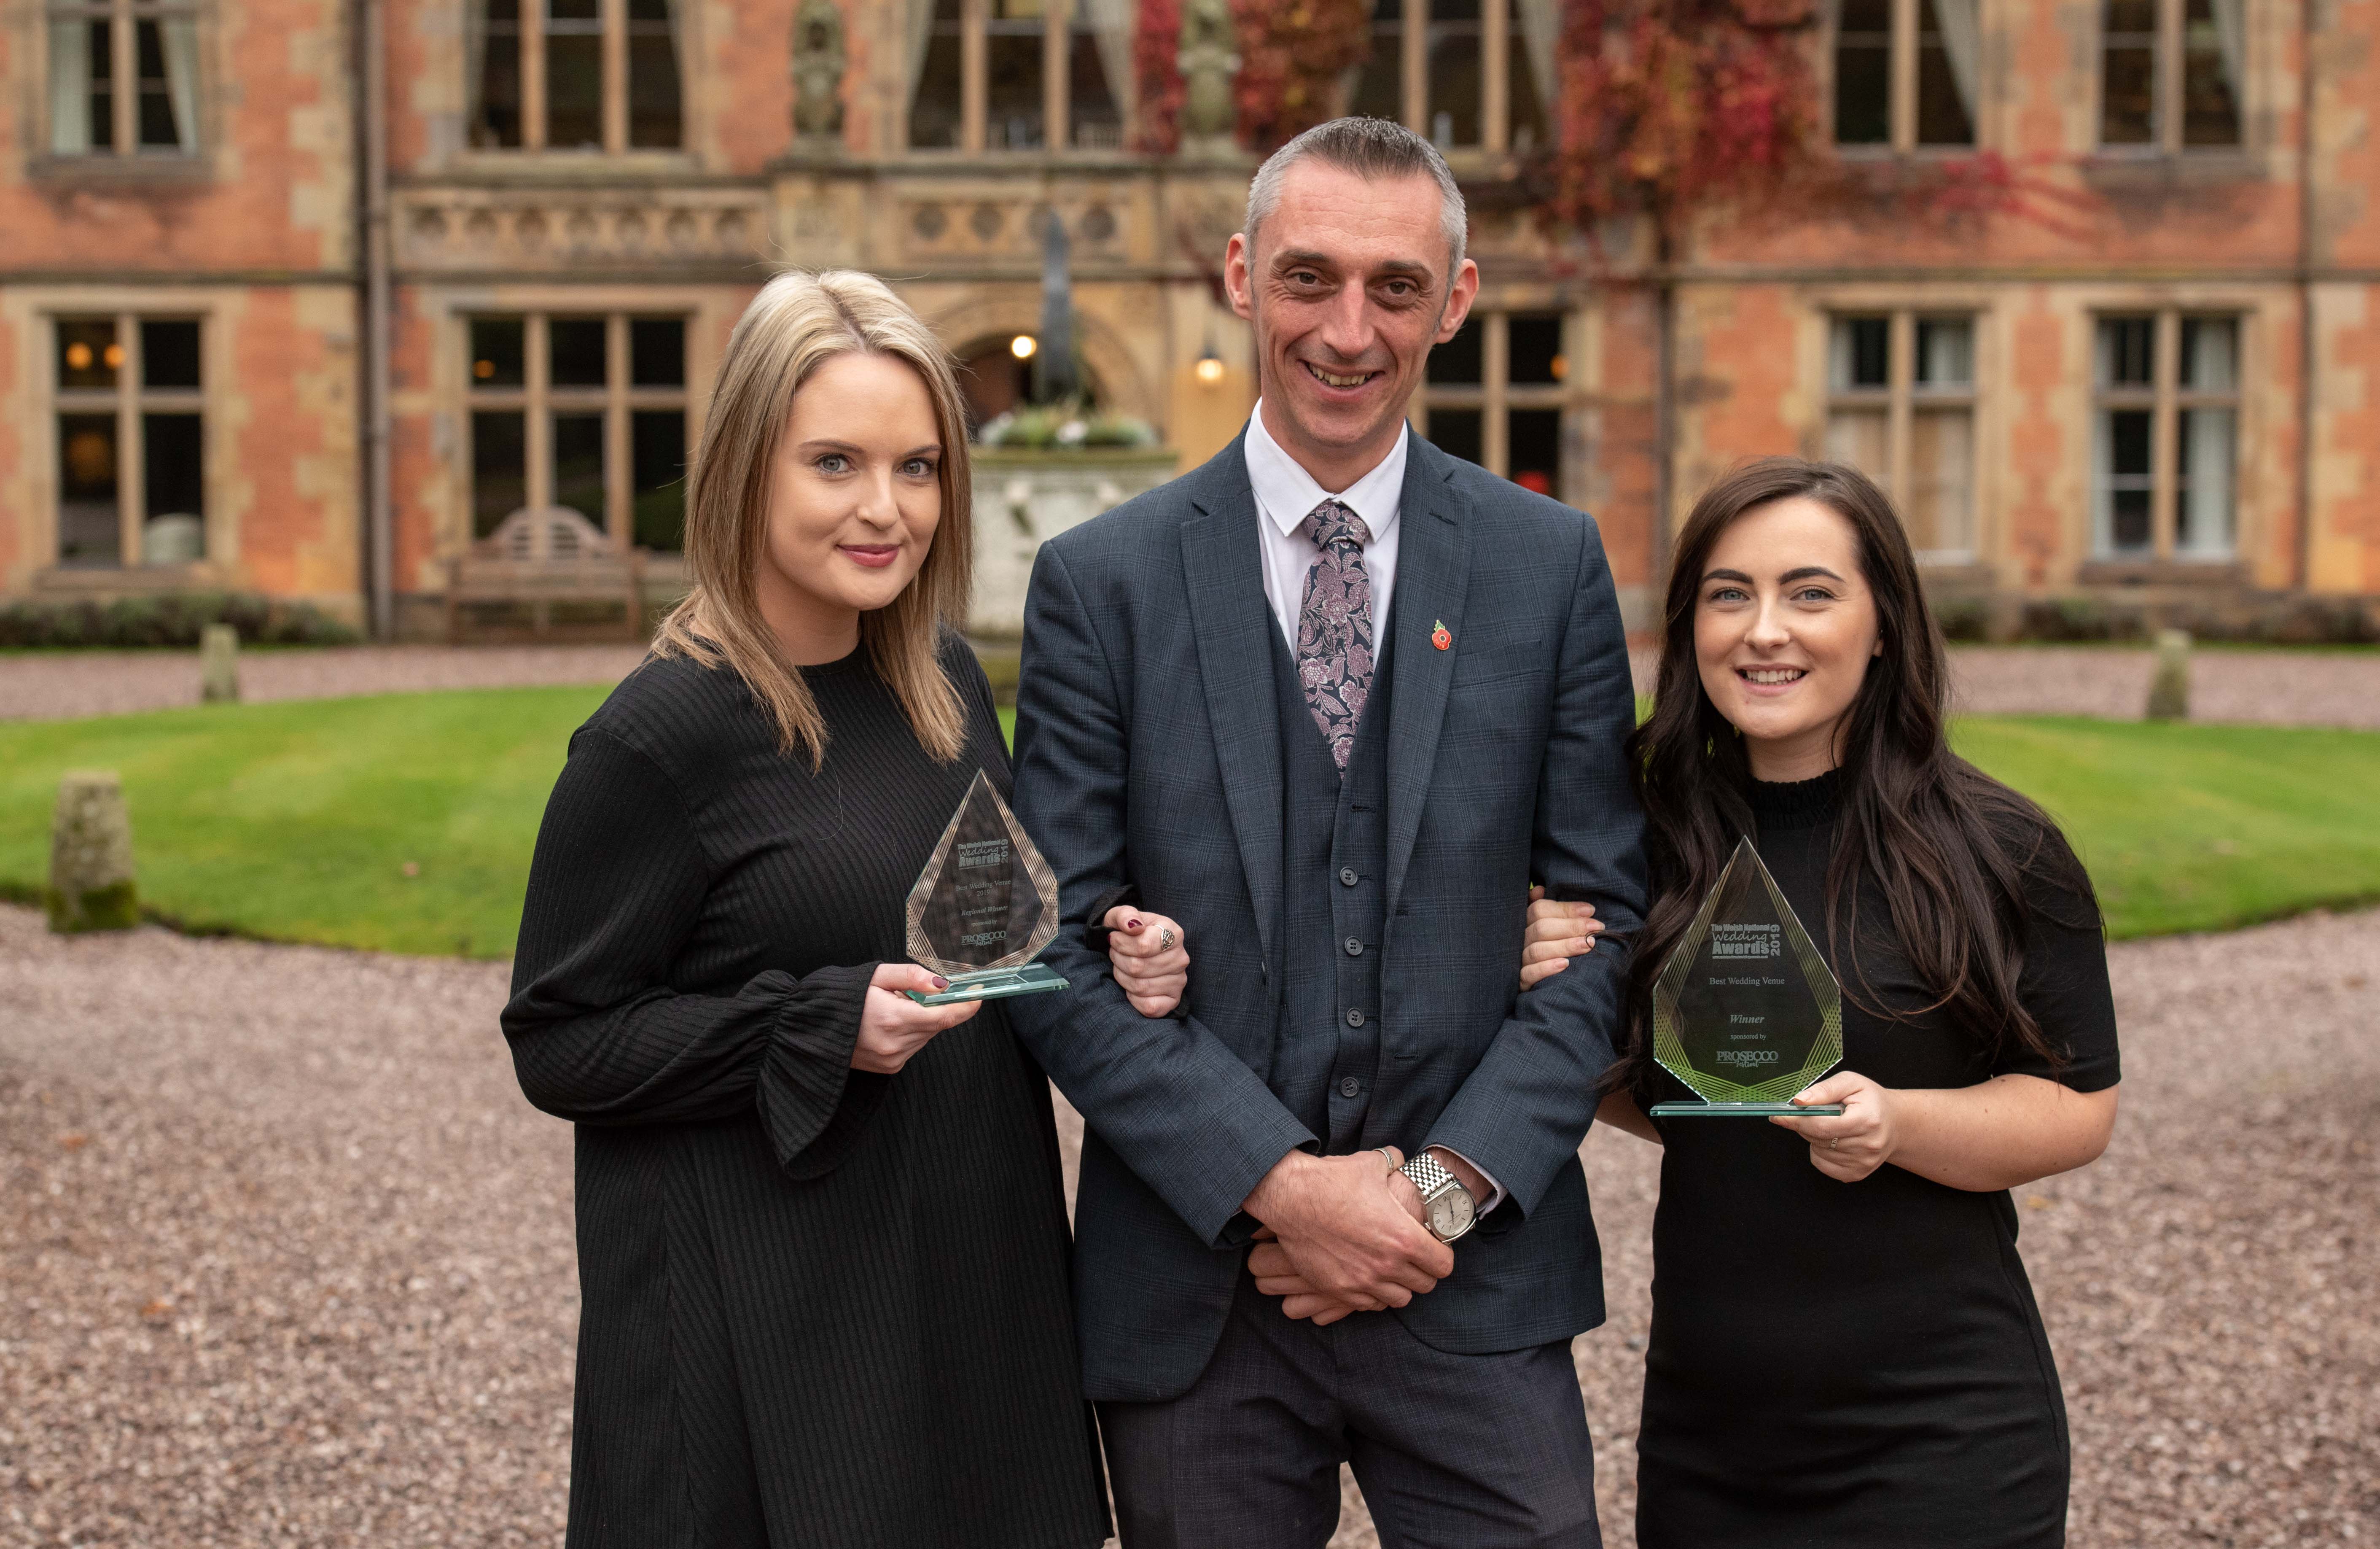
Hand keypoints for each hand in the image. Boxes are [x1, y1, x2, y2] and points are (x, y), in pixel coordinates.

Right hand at [850, 963, 981, 1073]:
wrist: (812, 1027)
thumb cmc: (843, 997)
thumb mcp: (876, 975)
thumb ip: (911, 976)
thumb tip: (941, 984)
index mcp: (894, 1018)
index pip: (945, 1016)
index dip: (966, 1006)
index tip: (978, 995)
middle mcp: (896, 1044)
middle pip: (936, 1024)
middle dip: (933, 1007)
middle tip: (908, 994)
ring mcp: (893, 1059)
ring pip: (925, 1036)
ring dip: (919, 1021)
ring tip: (891, 1010)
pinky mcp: (889, 1068)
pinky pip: (913, 1047)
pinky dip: (909, 1033)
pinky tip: (887, 1025)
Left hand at [1103, 907, 1188, 1016]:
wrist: (1136, 950)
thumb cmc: (1128, 932)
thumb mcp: (1122, 917)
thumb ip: (1125, 915)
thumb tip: (1133, 926)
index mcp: (1174, 933)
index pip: (1143, 945)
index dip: (1121, 944)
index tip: (1115, 939)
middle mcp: (1181, 958)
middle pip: (1138, 967)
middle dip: (1118, 960)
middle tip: (1116, 954)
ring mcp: (1179, 981)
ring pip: (1140, 987)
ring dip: (1122, 977)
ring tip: (1122, 967)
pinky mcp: (1173, 1001)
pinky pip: (1149, 1007)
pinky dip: (1133, 999)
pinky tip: (1131, 987)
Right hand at [1243, 1148, 1451, 1322]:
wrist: (1289, 1197)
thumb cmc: (1333, 1180)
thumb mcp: (1373, 1163)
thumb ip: (1396, 1163)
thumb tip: (1401, 1161)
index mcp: (1403, 1236)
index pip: (1443, 1265)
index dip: (1441, 1254)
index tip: (1434, 1246)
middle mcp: (1387, 1265)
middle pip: (1425, 1285)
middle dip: (1423, 1271)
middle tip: (1414, 1257)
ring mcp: (1362, 1281)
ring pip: (1399, 1299)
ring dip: (1400, 1285)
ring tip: (1391, 1269)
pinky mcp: (1339, 1289)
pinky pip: (1370, 1305)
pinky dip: (1374, 1295)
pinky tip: (1368, 1276)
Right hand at [1519, 885, 1602, 991]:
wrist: (1547, 992)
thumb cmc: (1550, 948)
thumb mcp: (1550, 926)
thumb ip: (1547, 909)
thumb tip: (1540, 889)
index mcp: (1524, 922)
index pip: (1539, 909)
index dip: (1565, 909)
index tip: (1590, 911)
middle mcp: (1519, 940)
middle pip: (1540, 928)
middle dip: (1571, 927)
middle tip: (1597, 929)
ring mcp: (1517, 962)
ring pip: (1536, 950)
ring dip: (1564, 946)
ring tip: (1588, 945)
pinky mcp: (1519, 983)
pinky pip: (1528, 974)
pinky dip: (1546, 968)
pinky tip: (1564, 965)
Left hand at [1770, 1071, 1895, 1181]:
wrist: (1895, 1123)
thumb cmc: (1870, 1100)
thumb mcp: (1851, 1083)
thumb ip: (1824, 1089)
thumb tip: (1799, 1100)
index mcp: (1868, 1120)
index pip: (1823, 1126)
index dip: (1797, 1120)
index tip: (1778, 1116)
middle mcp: (1868, 1146)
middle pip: (1818, 1139)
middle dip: (1805, 1125)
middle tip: (1810, 1113)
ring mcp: (1863, 1163)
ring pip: (1818, 1151)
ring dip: (1815, 1137)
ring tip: (1832, 1125)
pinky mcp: (1856, 1174)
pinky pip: (1822, 1164)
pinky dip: (1820, 1151)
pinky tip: (1834, 1140)